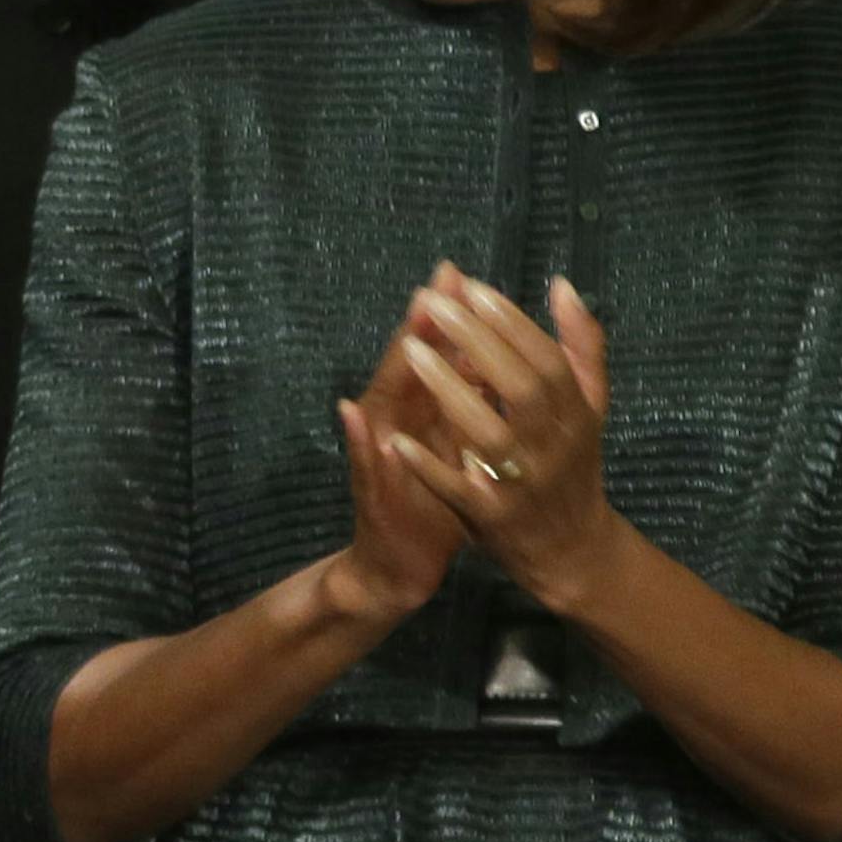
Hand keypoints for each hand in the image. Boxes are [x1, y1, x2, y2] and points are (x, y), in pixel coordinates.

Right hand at [335, 267, 473, 617]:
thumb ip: (467, 403)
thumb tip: (490, 354)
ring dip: (386, 371)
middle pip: (405, 367)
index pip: (434, 356)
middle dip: (421, 327)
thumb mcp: (456, 450)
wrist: (399, 565)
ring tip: (400, 336)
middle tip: (435, 286)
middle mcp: (392, 425)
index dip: (448, 317)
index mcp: (419, 414)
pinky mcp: (370, 492)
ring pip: (380, 404)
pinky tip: (351, 412)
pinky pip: (362, 462)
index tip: (460, 275)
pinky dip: (357, 438)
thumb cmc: (433, 502)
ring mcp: (377, 456)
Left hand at [389, 274, 625, 615]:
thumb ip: (580, 347)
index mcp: (577, 415)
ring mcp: (523, 484)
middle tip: (434, 303)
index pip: (547, 360)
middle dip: (477, 342)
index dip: (513, 323)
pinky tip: (394, 438)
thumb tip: (563, 285)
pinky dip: (428, 465)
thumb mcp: (587, 406)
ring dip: (449, 391)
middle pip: (520, 388)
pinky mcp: (492, 517)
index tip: (473, 287)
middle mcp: (555, 447)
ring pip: (488, 433)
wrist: (573, 552)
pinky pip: (456, 489)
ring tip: (411, 350)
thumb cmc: (573, 464)